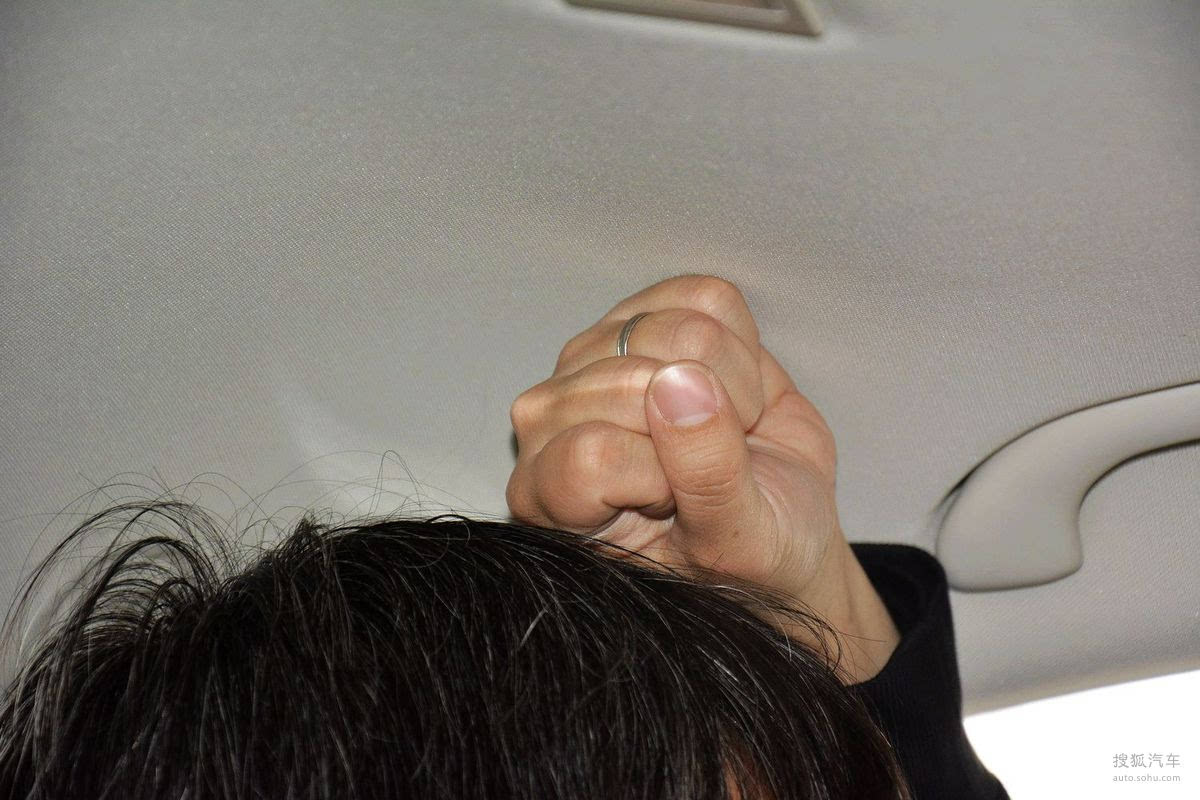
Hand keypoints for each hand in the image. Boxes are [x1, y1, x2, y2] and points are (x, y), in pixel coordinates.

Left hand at [505, 274, 898, 682]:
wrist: (784, 529)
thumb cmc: (747, 561)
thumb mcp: (735, 544)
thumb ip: (706, 476)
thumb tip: (680, 381)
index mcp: (547, 494)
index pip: (592, 454)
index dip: (662, 476)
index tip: (686, 506)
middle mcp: (551, 418)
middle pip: (630, 379)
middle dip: (707, 424)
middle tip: (719, 466)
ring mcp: (594, 357)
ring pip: (670, 327)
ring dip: (731, 384)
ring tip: (730, 431)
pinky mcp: (648, 314)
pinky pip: (707, 297)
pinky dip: (745, 346)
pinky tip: (734, 391)